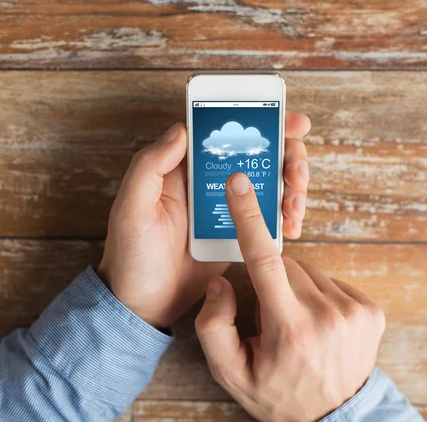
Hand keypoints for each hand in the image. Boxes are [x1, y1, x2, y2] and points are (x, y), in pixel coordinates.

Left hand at [98, 112, 310, 328]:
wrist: (145, 305)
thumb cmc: (131, 256)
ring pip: (270, 183)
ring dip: (292, 188)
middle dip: (287, 157)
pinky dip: (286, 217)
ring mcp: (227, 208)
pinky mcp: (238, 234)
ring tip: (294, 207)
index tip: (292, 123)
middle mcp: (209, 182)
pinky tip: (291, 226)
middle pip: (258, 154)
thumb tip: (181, 130)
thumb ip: (149, 166)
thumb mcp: (132, 208)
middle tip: (296, 173)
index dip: (261, 123)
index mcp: (184, 168)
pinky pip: (268, 217)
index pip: (226, 133)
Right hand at [195, 173, 385, 420]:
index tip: (239, 184)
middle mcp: (328, 314)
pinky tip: (316, 321)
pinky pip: (331, 281)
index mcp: (291, 328)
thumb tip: (223, 281)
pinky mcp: (371, 309)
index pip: (265, 261)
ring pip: (308, 271)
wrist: (334, 417)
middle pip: (285, 264)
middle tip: (272, 317)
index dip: (250, 218)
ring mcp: (355, 311)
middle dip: (271, 281)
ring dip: (294, 287)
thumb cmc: (278, 394)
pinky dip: (317, 293)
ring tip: (296, 323)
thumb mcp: (231, 372)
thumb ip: (214, 327)